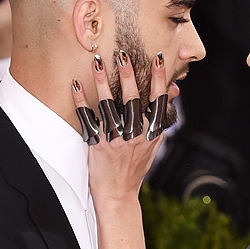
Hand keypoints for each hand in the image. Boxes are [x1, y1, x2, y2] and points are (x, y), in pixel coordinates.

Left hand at [71, 50, 165, 210]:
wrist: (118, 194)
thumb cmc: (135, 167)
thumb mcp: (154, 144)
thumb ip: (160, 118)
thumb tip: (173, 91)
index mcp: (151, 133)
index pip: (157, 101)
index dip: (158, 79)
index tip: (156, 59)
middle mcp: (135, 135)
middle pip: (132, 100)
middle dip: (128, 75)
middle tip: (122, 54)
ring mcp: (115, 140)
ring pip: (109, 106)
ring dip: (102, 82)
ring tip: (97, 63)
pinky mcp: (97, 145)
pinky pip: (88, 119)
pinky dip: (81, 101)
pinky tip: (76, 85)